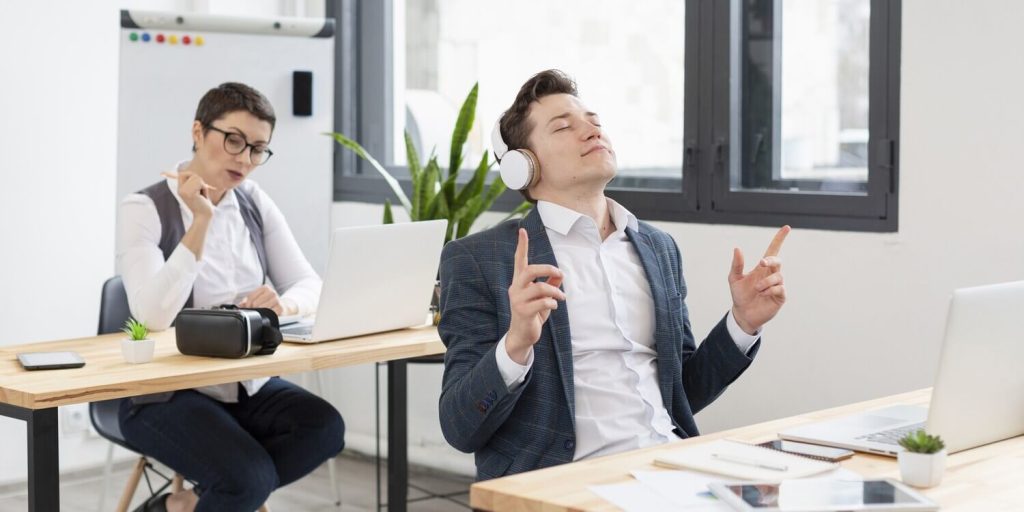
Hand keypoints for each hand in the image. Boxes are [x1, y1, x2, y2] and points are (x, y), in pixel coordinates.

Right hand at [166, 171, 214, 219]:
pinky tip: (203, 197)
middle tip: (201, 191)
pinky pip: (200, 183)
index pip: (181, 174)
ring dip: (203, 186)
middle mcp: (180, 190)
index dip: (190, 174)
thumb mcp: (197, 192)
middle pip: (191, 174)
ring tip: (202, 195)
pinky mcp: (190, 193)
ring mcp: (184, 191)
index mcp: (180, 190)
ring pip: (197, 178)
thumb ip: (194, 183)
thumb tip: (195, 175)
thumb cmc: (203, 204)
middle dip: (200, 181)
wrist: (203, 216)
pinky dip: (205, 189)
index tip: (198, 181)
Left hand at [239, 285, 286, 314]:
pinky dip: (266, 315)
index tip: (248, 308)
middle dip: (253, 309)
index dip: (247, 304)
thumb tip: (240, 305)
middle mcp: (272, 292)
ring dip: (260, 312)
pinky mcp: (280, 308)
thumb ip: (248, 301)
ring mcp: (277, 300)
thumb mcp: (258, 298)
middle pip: (255, 303)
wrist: (283, 307)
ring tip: (261, 313)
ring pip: (262, 308)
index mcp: (265, 288)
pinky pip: (269, 313)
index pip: (251, 296)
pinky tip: (267, 314)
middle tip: (255, 311)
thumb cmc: (268, 302)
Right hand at [506, 229, 565, 363]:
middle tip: (559, 272)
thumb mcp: (543, 297)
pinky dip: (552, 303)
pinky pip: (542, 302)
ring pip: (540, 287)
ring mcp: (518, 300)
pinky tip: (553, 306)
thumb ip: (550, 284)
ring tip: (561, 297)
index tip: (522, 231)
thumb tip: (560, 274)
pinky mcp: (523, 311)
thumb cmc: (533, 313)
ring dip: (555, 291)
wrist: (522, 336)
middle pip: (529, 270)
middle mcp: (516, 288)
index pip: (519, 260)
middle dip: (547, 268)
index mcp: (519, 282)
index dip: (521, 246)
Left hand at [728, 225, 790, 334]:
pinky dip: (770, 290)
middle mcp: (771, 274)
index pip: (773, 250)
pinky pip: (780, 289)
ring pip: (778, 276)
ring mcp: (777, 285)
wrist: (742, 313)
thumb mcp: (734, 278)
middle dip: (771, 260)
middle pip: (778, 260)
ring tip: (757, 289)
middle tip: (761, 263)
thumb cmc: (740, 295)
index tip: (786, 228)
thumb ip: (737, 264)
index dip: (779, 239)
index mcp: (762, 268)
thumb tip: (737, 248)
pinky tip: (762, 294)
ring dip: (766, 281)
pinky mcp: (780, 296)